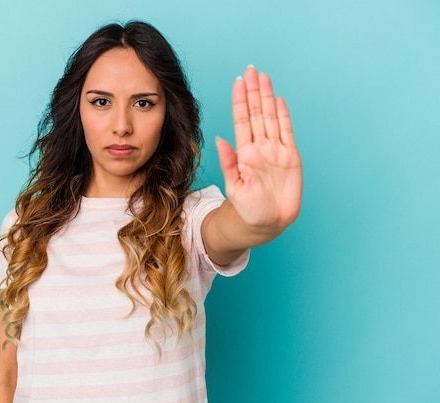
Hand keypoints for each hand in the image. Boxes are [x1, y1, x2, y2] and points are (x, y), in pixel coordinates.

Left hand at [216, 65, 301, 233]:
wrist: (264, 224)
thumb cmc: (246, 208)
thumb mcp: (234, 186)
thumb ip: (229, 163)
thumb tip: (220, 140)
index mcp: (244, 152)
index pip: (242, 120)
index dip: (240, 101)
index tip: (239, 81)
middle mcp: (260, 147)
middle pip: (256, 113)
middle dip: (254, 91)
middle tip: (252, 69)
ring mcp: (275, 151)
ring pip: (271, 118)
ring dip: (267, 98)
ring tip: (264, 77)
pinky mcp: (291, 158)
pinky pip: (287, 133)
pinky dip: (284, 116)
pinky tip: (279, 101)